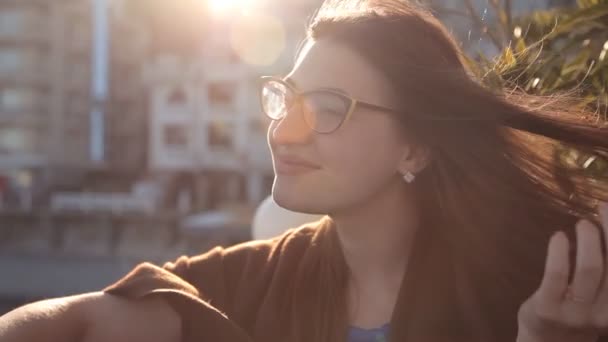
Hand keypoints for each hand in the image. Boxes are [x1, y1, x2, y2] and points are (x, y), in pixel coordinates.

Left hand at [517, 202, 607, 341]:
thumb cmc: (577, 313)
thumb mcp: (600, 297)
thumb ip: (605, 270)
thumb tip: (606, 227)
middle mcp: (604, 312)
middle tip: (603, 209)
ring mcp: (576, 312)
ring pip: (590, 269)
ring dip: (589, 239)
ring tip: (583, 224)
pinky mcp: (548, 308)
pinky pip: (557, 275)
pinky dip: (560, 252)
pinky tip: (559, 237)